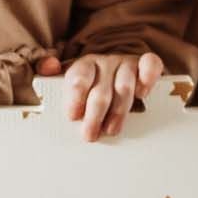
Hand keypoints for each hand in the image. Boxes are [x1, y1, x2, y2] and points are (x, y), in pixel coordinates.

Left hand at [36, 51, 164, 141]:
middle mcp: (105, 62)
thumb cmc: (91, 84)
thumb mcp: (68, 83)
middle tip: (90, 135)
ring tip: (112, 130)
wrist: (115, 71)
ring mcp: (126, 63)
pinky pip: (150, 65)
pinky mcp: (144, 65)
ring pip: (124, 86)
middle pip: (100, 90)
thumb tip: (47, 66)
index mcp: (84, 66)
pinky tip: (144, 93)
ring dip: (118, 110)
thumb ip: (51, 75)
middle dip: (94, 115)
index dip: (75, 97)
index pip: (79, 78)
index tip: (73, 116)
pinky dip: (148, 76)